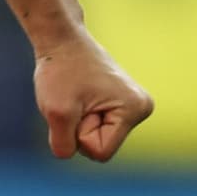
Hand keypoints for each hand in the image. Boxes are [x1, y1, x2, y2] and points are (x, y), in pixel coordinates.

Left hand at [33, 33, 153, 162]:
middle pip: (101, 147)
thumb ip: (63, 145)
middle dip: (80, 129)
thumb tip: (69, 154)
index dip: (79, 134)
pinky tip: (81, 95)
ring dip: (78, 123)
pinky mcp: (120, 104)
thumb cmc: (60, 71)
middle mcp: (140, 108)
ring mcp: (132, 106)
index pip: (100, 152)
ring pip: (96, 138)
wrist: (62, 40)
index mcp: (134, 109)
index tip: (77, 105)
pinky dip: (81, 116)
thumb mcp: (56, 112)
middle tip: (75, 98)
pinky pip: (95, 128)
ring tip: (77, 95)